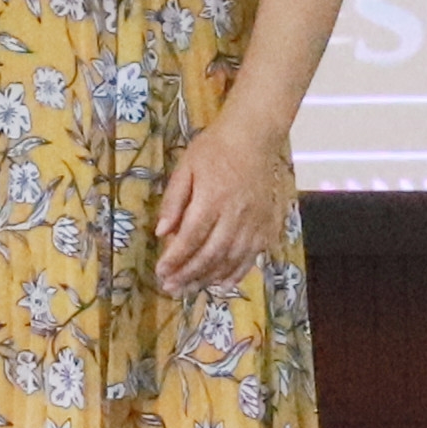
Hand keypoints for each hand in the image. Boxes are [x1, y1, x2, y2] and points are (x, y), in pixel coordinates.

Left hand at [151, 122, 288, 294]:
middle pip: (210, 254)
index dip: (175, 259)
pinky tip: (220, 283)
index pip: (191, 237)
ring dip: (208, 278)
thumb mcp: (185, 167)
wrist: (253, 137)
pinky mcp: (266, 226)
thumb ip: (173, 201)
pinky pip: (251, 257)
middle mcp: (235, 215)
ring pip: (230, 260)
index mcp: (212, 198)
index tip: (160, 272)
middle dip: (188, 274)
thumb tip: (161, 233)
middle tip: (170, 288)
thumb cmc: (214, 148)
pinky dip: (235, 273)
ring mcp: (254, 223)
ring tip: (189, 289)